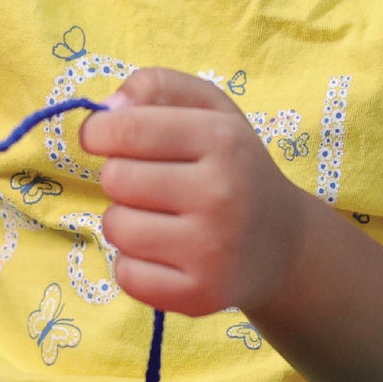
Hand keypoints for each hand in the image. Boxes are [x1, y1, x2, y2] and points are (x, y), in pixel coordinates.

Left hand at [78, 68, 307, 317]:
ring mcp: (212, 250)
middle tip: (152, 184)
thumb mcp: (209, 109)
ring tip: (159, 218)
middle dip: (121, 177)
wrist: (282, 243)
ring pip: (116, 227)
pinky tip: (164, 253)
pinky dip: (133, 264)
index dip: (99, 131)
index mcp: (221, 139)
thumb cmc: (232, 165)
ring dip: (125, 220)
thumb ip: (157, 86)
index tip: (100, 137)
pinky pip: (127, 274)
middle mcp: (221, 194)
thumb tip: (108, 108)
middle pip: (115, 179)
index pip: (127, 129)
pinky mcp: (200, 294)